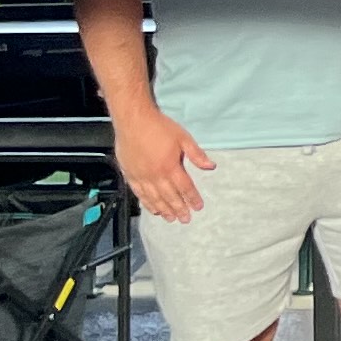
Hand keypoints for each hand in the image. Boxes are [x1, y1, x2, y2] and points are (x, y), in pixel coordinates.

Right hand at [111, 107, 214, 221]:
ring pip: (154, 198)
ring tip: (171, 218)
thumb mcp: (183, 138)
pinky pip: (139, 193)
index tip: (198, 207)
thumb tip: (211, 166)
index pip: (184, 187)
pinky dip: (146, 203)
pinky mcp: (130, 175)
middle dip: (179, 209)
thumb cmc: (159, 127)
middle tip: (185, 219)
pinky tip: (152, 209)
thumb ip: (197, 154)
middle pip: (169, 196)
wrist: (133, 120)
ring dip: (163, 210)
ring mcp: (141, 176)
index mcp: (170, 166)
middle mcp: (155, 175)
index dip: (192, 198)